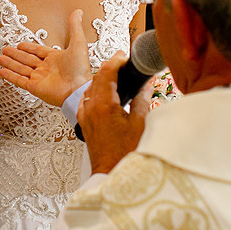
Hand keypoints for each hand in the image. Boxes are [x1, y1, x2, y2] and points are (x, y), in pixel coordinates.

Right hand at [0, 9, 90, 106]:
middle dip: (16, 55)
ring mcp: (39, 78)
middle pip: (27, 60)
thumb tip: (78, 12)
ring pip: (21, 69)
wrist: (78, 89)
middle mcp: (46, 68)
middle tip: (5, 50)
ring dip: (11, 63)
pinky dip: (10, 76)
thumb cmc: (80, 69)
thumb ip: (75, 27)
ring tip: (0, 58)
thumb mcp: (78, 43)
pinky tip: (2, 71)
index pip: (38, 51)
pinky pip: (19, 80)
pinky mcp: (34, 87)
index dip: (28, 48)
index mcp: (55, 59)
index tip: (20, 45)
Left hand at [77, 53, 147, 174]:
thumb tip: (146, 85)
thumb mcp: (140, 124)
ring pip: (90, 88)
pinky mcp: (84, 123)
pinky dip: (95, 91)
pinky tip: (103, 93)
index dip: (116, 61)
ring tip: (115, 74)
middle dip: (109, 66)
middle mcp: (91, 108)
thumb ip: (142, 100)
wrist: (111, 174)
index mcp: (104, 105)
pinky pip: (86, 100)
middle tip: (122, 61)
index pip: (107, 73)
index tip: (124, 55)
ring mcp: (85, 115)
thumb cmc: (125, 154)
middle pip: (97, 78)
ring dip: (101, 78)